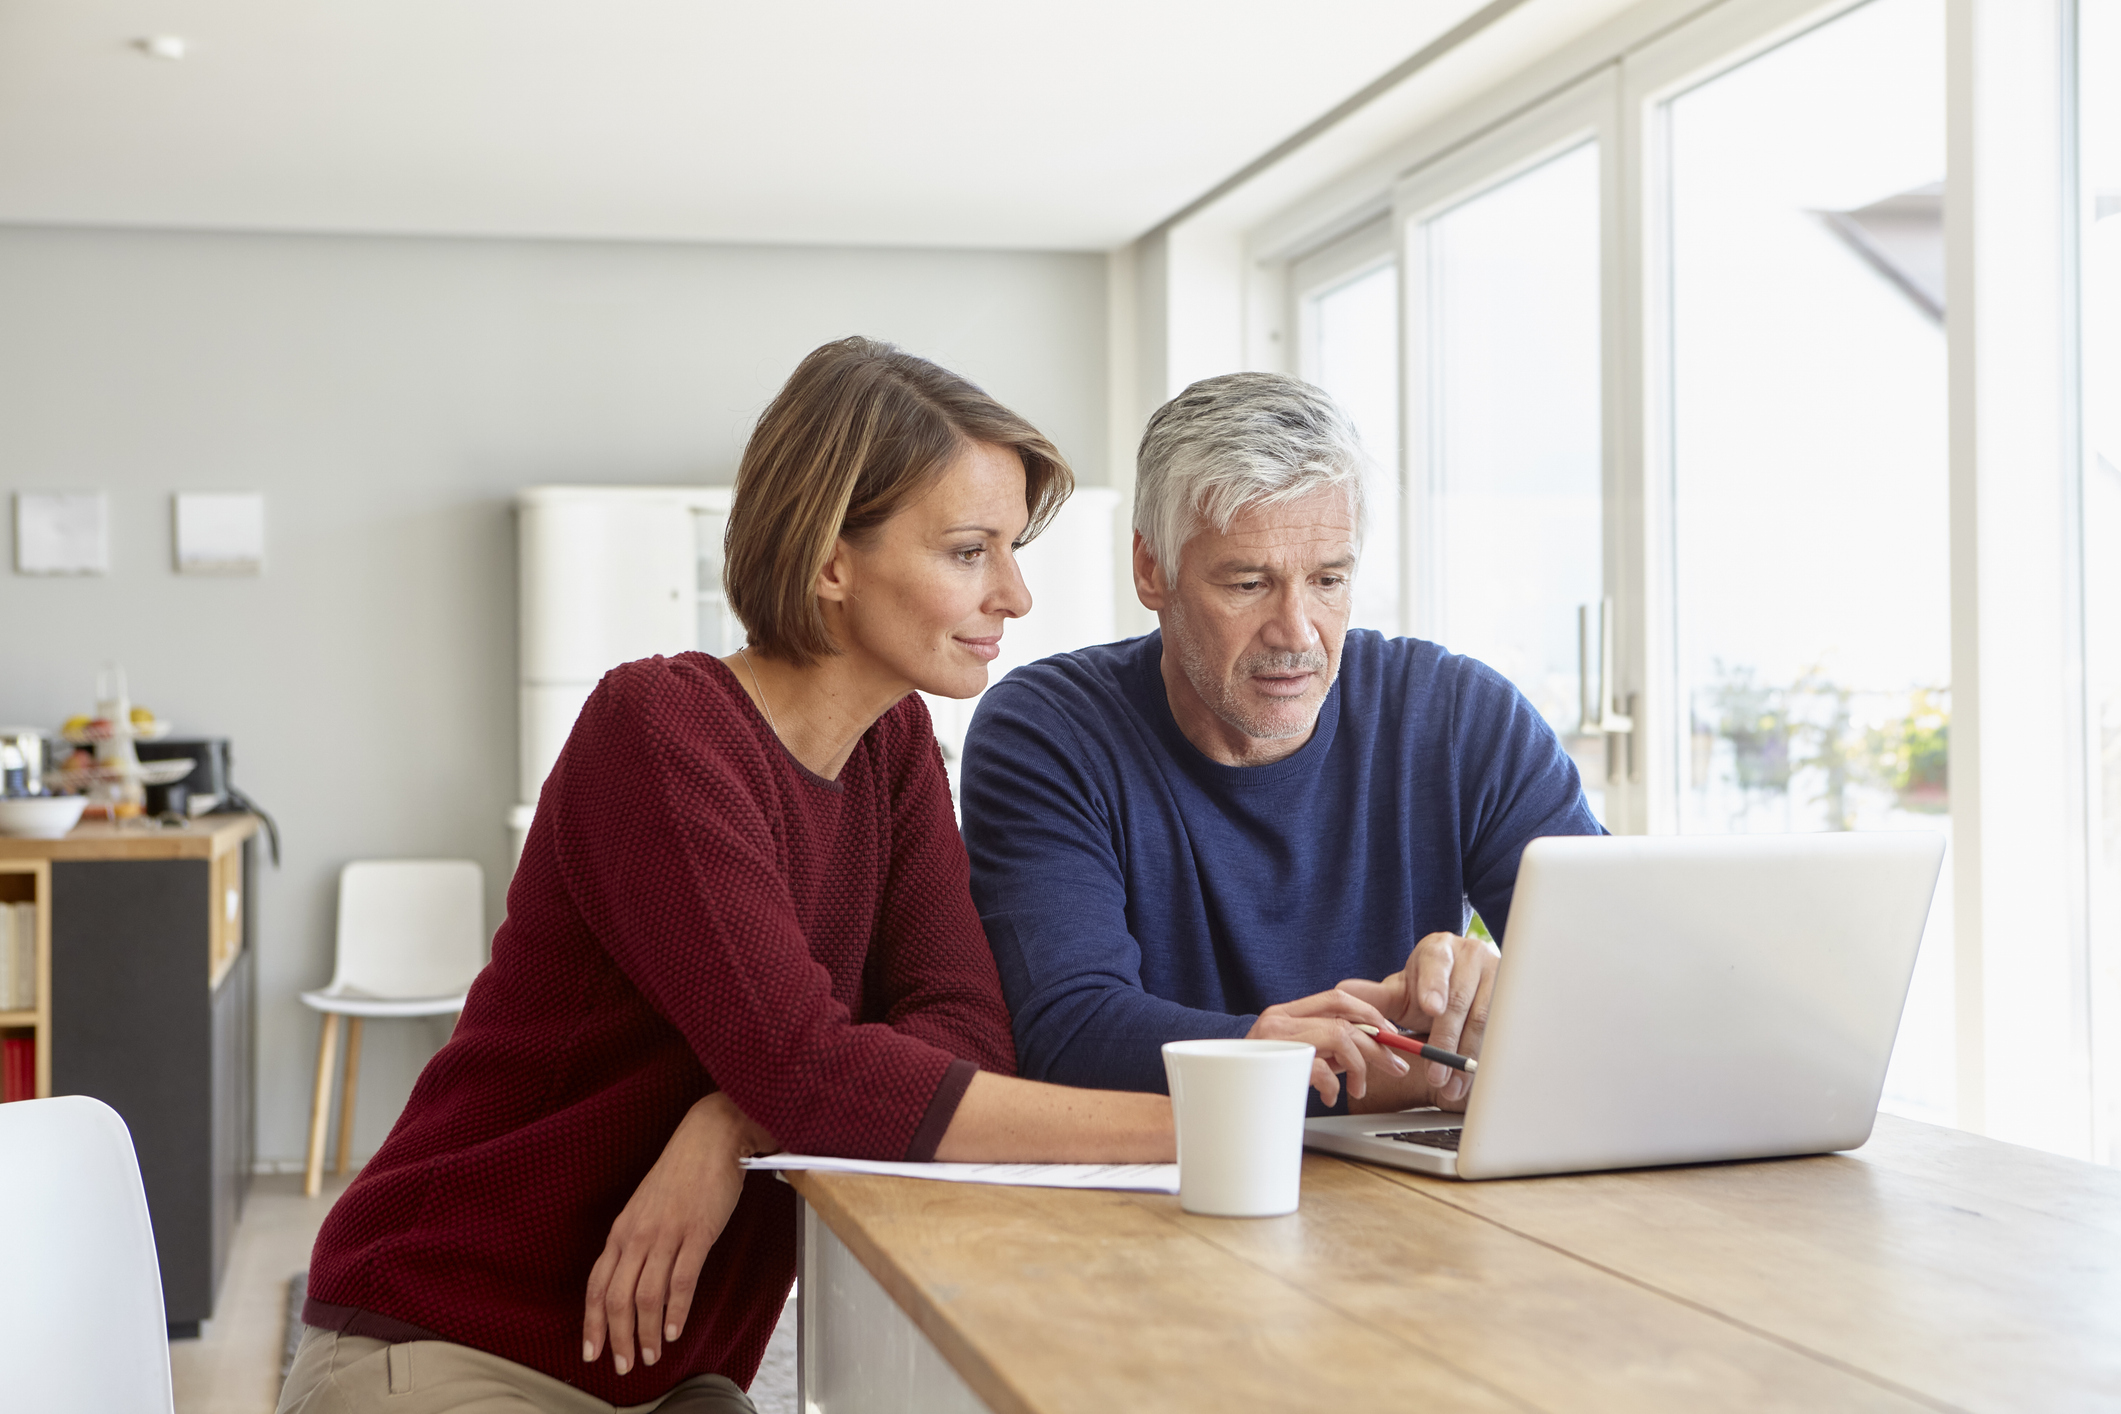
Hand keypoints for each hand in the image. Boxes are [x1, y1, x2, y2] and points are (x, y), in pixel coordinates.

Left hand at [582, 1092, 777, 1376]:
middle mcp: (637, 1234)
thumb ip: (637, 1242)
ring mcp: (667, 1234)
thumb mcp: (647, 1208)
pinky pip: (681, 1279)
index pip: (597, 1285)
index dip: (592, 1322)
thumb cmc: (683, 1170)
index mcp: (622, 1230)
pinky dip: (676, 1310)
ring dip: (645, 1332)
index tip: (592, 1350)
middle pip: (617, 1298)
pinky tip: (675, 1328)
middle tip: (624, 1364)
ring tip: (652, 1354)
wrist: (712, 1135)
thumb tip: (635, 1281)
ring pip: (646, 1295)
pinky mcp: (697, 1232)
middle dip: (617, 1338)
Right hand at [1246, 987, 1407, 1106]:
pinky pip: (1321, 1068)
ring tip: (1358, 1089)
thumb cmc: (1258, 1077)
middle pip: (1344, 1020)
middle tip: (1396, 1066)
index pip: (1337, 997)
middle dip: (1379, 1045)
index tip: (1390, 1034)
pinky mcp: (1275, 1062)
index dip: (1370, 1013)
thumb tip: (1371, 1047)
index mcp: (1286, 1012)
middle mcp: (1280, 1019)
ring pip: (1340, 1038)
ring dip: (1360, 1067)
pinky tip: (1331, 1097)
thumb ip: (1324, 1046)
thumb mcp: (1295, 1054)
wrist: (1218, 1093)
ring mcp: (1275, 1039)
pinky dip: (1334, 1086)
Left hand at [1338, 931, 1499, 1108]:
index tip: (1432, 1009)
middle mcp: (1471, 955)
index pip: (1436, 964)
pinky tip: (1475, 1078)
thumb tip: (1342, 991)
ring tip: (1451, 1085)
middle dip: (1446, 1041)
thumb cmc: (1430, 988)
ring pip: (1485, 1018)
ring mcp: (1498, 974)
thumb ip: (1376, 996)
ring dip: (1467, 1057)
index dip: (1434, 986)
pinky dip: (1486, 1057)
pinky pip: (1503, 1030)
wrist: (1464, 982)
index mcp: (1439, 949)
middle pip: (1460, 999)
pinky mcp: (1515, 997)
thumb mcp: (1403, 991)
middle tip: (1435, 1073)